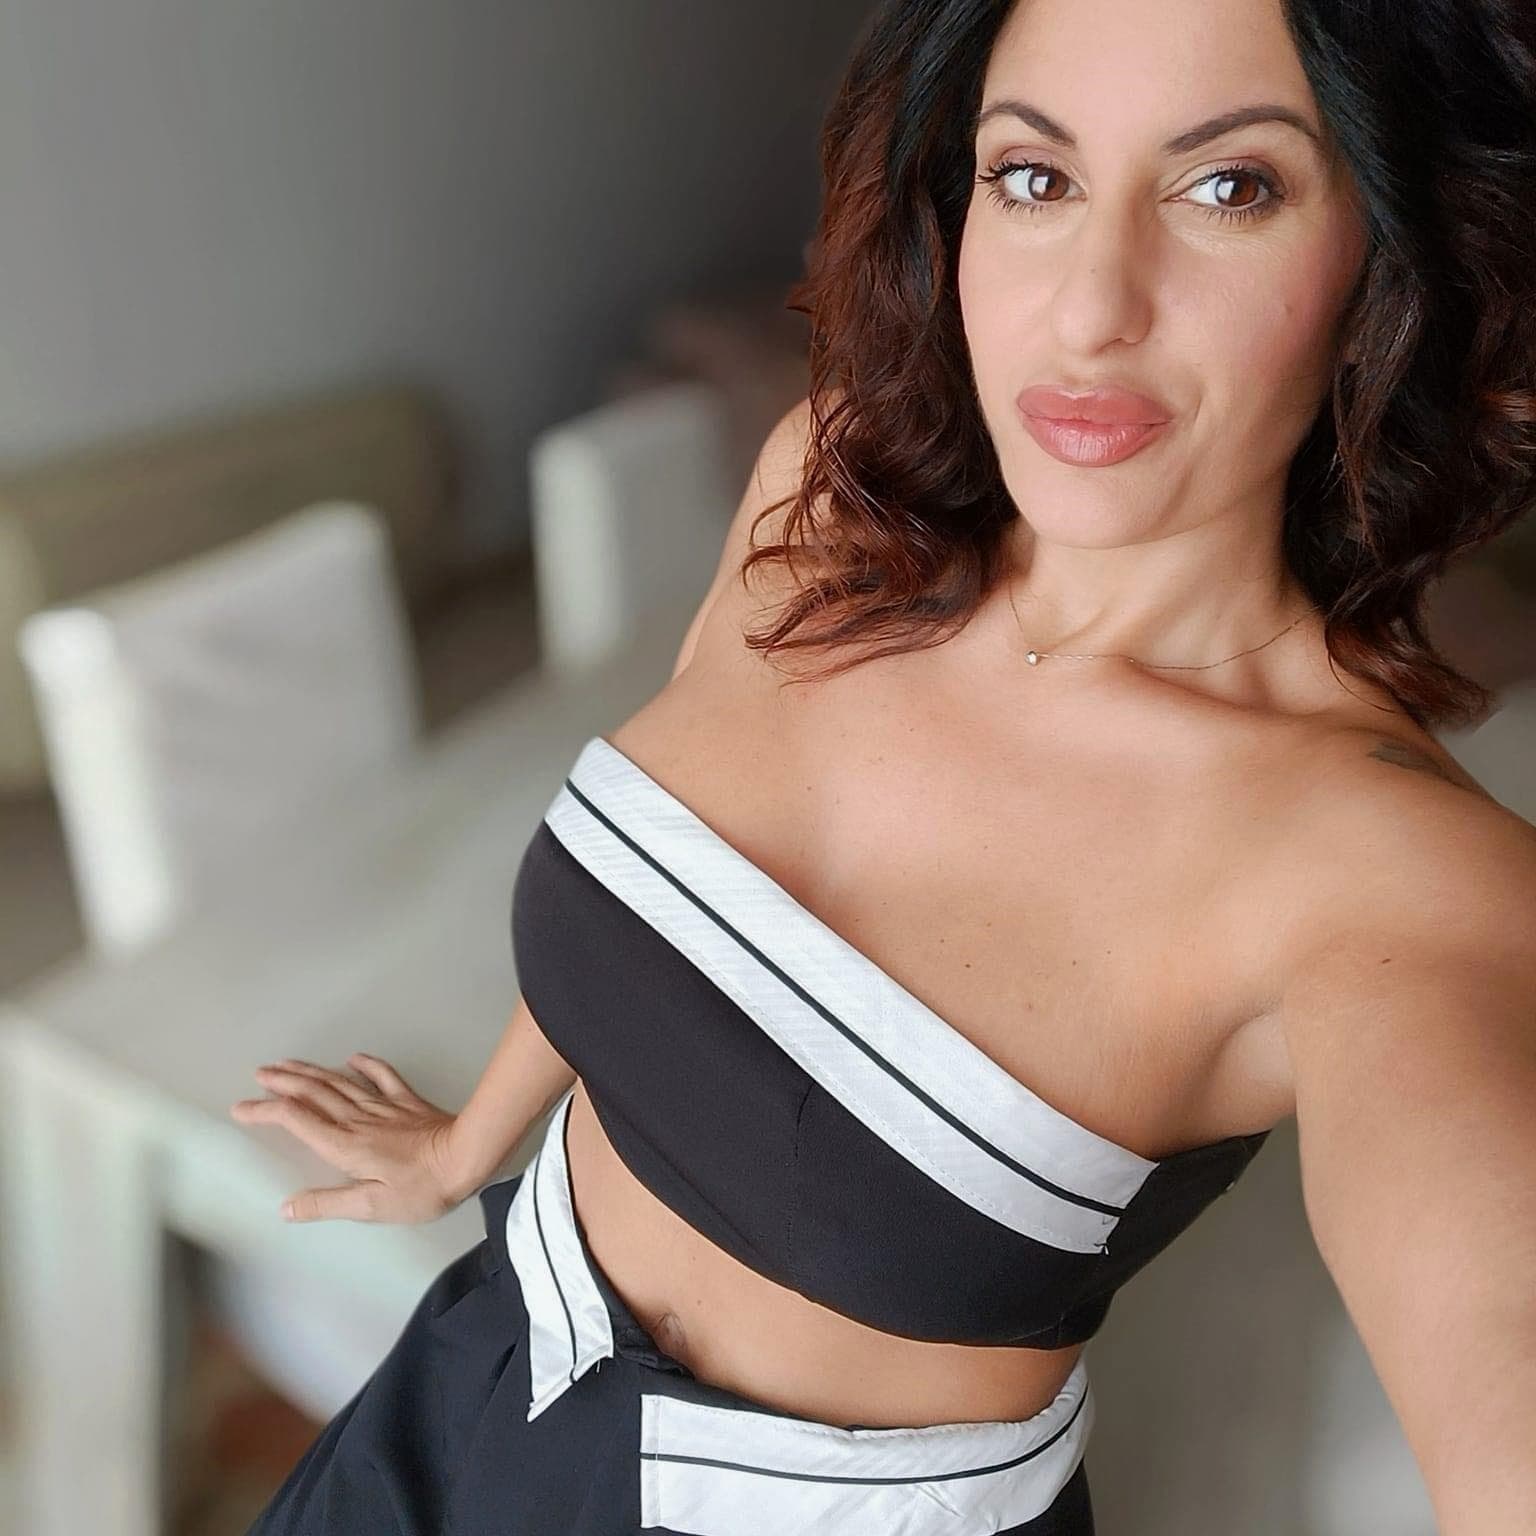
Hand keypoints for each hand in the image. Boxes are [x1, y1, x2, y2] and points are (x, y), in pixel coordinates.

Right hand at [229, 1052, 463, 1223]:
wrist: (467, 1156)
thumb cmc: (422, 1188)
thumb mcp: (372, 1208)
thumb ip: (328, 1204)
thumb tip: (287, 1207)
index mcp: (345, 1146)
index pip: (296, 1121)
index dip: (266, 1112)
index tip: (242, 1107)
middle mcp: (358, 1120)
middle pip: (313, 1094)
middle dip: (283, 1082)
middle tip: (259, 1074)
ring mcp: (384, 1107)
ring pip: (339, 1083)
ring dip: (310, 1072)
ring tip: (288, 1064)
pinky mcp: (407, 1102)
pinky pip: (382, 1077)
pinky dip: (365, 1065)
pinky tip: (353, 1058)